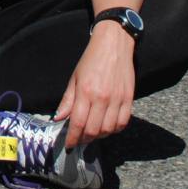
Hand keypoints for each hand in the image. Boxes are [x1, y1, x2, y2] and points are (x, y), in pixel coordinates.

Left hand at [55, 23, 136, 143]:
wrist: (113, 44)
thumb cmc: (91, 59)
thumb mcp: (74, 77)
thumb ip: (67, 100)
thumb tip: (58, 118)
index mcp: (85, 92)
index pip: (78, 123)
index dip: (73, 138)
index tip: (69, 144)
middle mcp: (102, 98)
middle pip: (93, 130)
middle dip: (84, 139)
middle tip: (79, 139)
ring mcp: (117, 99)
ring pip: (108, 130)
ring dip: (99, 136)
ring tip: (92, 134)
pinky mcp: (129, 98)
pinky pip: (123, 122)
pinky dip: (114, 130)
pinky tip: (107, 127)